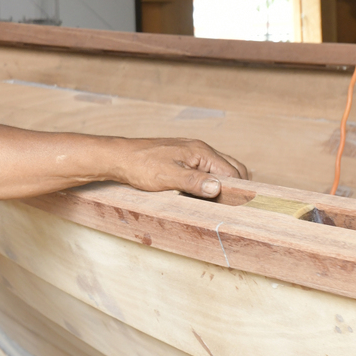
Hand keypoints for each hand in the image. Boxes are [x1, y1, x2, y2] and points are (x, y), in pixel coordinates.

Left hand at [103, 137, 248, 198]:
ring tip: (214, 202)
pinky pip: (205, 168)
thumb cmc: (140, 165)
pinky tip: (199, 193)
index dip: (237, 190)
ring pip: (218, 168)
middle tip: (228, 207)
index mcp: (200, 151)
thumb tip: (218, 187)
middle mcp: (199, 148)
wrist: (118, 157)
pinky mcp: (182, 157)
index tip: (237, 207)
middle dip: (234, 186)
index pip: (233, 172)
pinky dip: (208, 180)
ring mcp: (191, 151)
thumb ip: (195, 182)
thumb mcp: (168, 177)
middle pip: (231, 168)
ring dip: (220, 184)